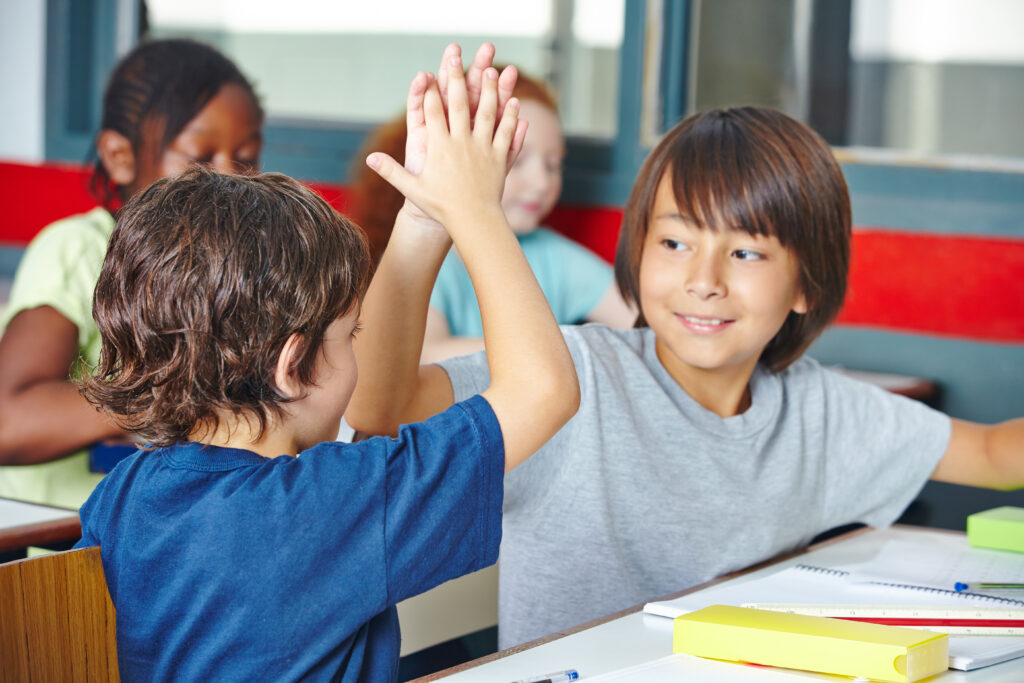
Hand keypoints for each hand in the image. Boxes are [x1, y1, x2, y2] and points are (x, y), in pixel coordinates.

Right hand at [367, 56, 521, 230]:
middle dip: (457, 78)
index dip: (431, 90)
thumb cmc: (441, 207)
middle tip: (456, 57)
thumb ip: (391, 171)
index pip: (433, 112)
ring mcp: (482, 148)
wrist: (472, 222)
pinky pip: (505, 132)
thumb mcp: (412, 189)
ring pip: (486, 112)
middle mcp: (461, 143)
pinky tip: (514, 101)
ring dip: (489, 89)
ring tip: (491, 70)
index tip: (430, 71)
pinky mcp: (499, 157)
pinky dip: (510, 116)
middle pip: (459, 104)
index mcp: (440, 147)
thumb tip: (369, 159)